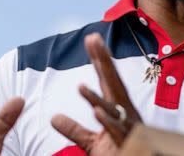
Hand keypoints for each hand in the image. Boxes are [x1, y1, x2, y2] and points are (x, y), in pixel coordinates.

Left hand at [51, 33, 141, 154]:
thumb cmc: (120, 154)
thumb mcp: (92, 143)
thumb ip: (74, 130)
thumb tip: (54, 118)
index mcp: (117, 111)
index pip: (106, 82)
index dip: (99, 60)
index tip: (91, 39)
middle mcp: (125, 115)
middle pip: (113, 84)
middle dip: (103, 62)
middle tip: (93, 39)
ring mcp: (129, 128)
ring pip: (113, 109)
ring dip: (97, 97)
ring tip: (80, 86)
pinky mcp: (129, 144)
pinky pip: (117, 132)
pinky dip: (108, 121)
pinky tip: (97, 111)